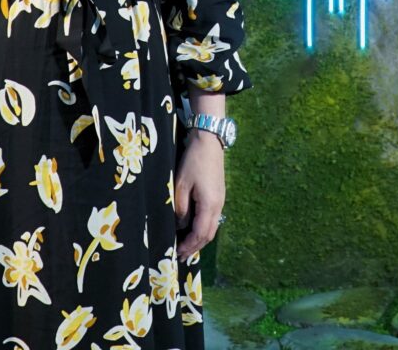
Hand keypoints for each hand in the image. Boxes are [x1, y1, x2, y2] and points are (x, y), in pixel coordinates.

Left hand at [174, 129, 224, 260]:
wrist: (209, 141)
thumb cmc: (193, 161)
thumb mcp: (181, 185)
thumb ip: (181, 208)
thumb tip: (180, 226)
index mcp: (209, 205)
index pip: (200, 233)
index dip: (189, 246)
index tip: (177, 253)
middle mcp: (218, 206)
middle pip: (209, 234)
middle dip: (195, 247)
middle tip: (181, 256)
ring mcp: (220, 201)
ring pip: (212, 227)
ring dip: (200, 240)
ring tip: (187, 247)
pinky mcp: (219, 196)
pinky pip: (213, 219)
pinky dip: (203, 229)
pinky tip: (193, 229)